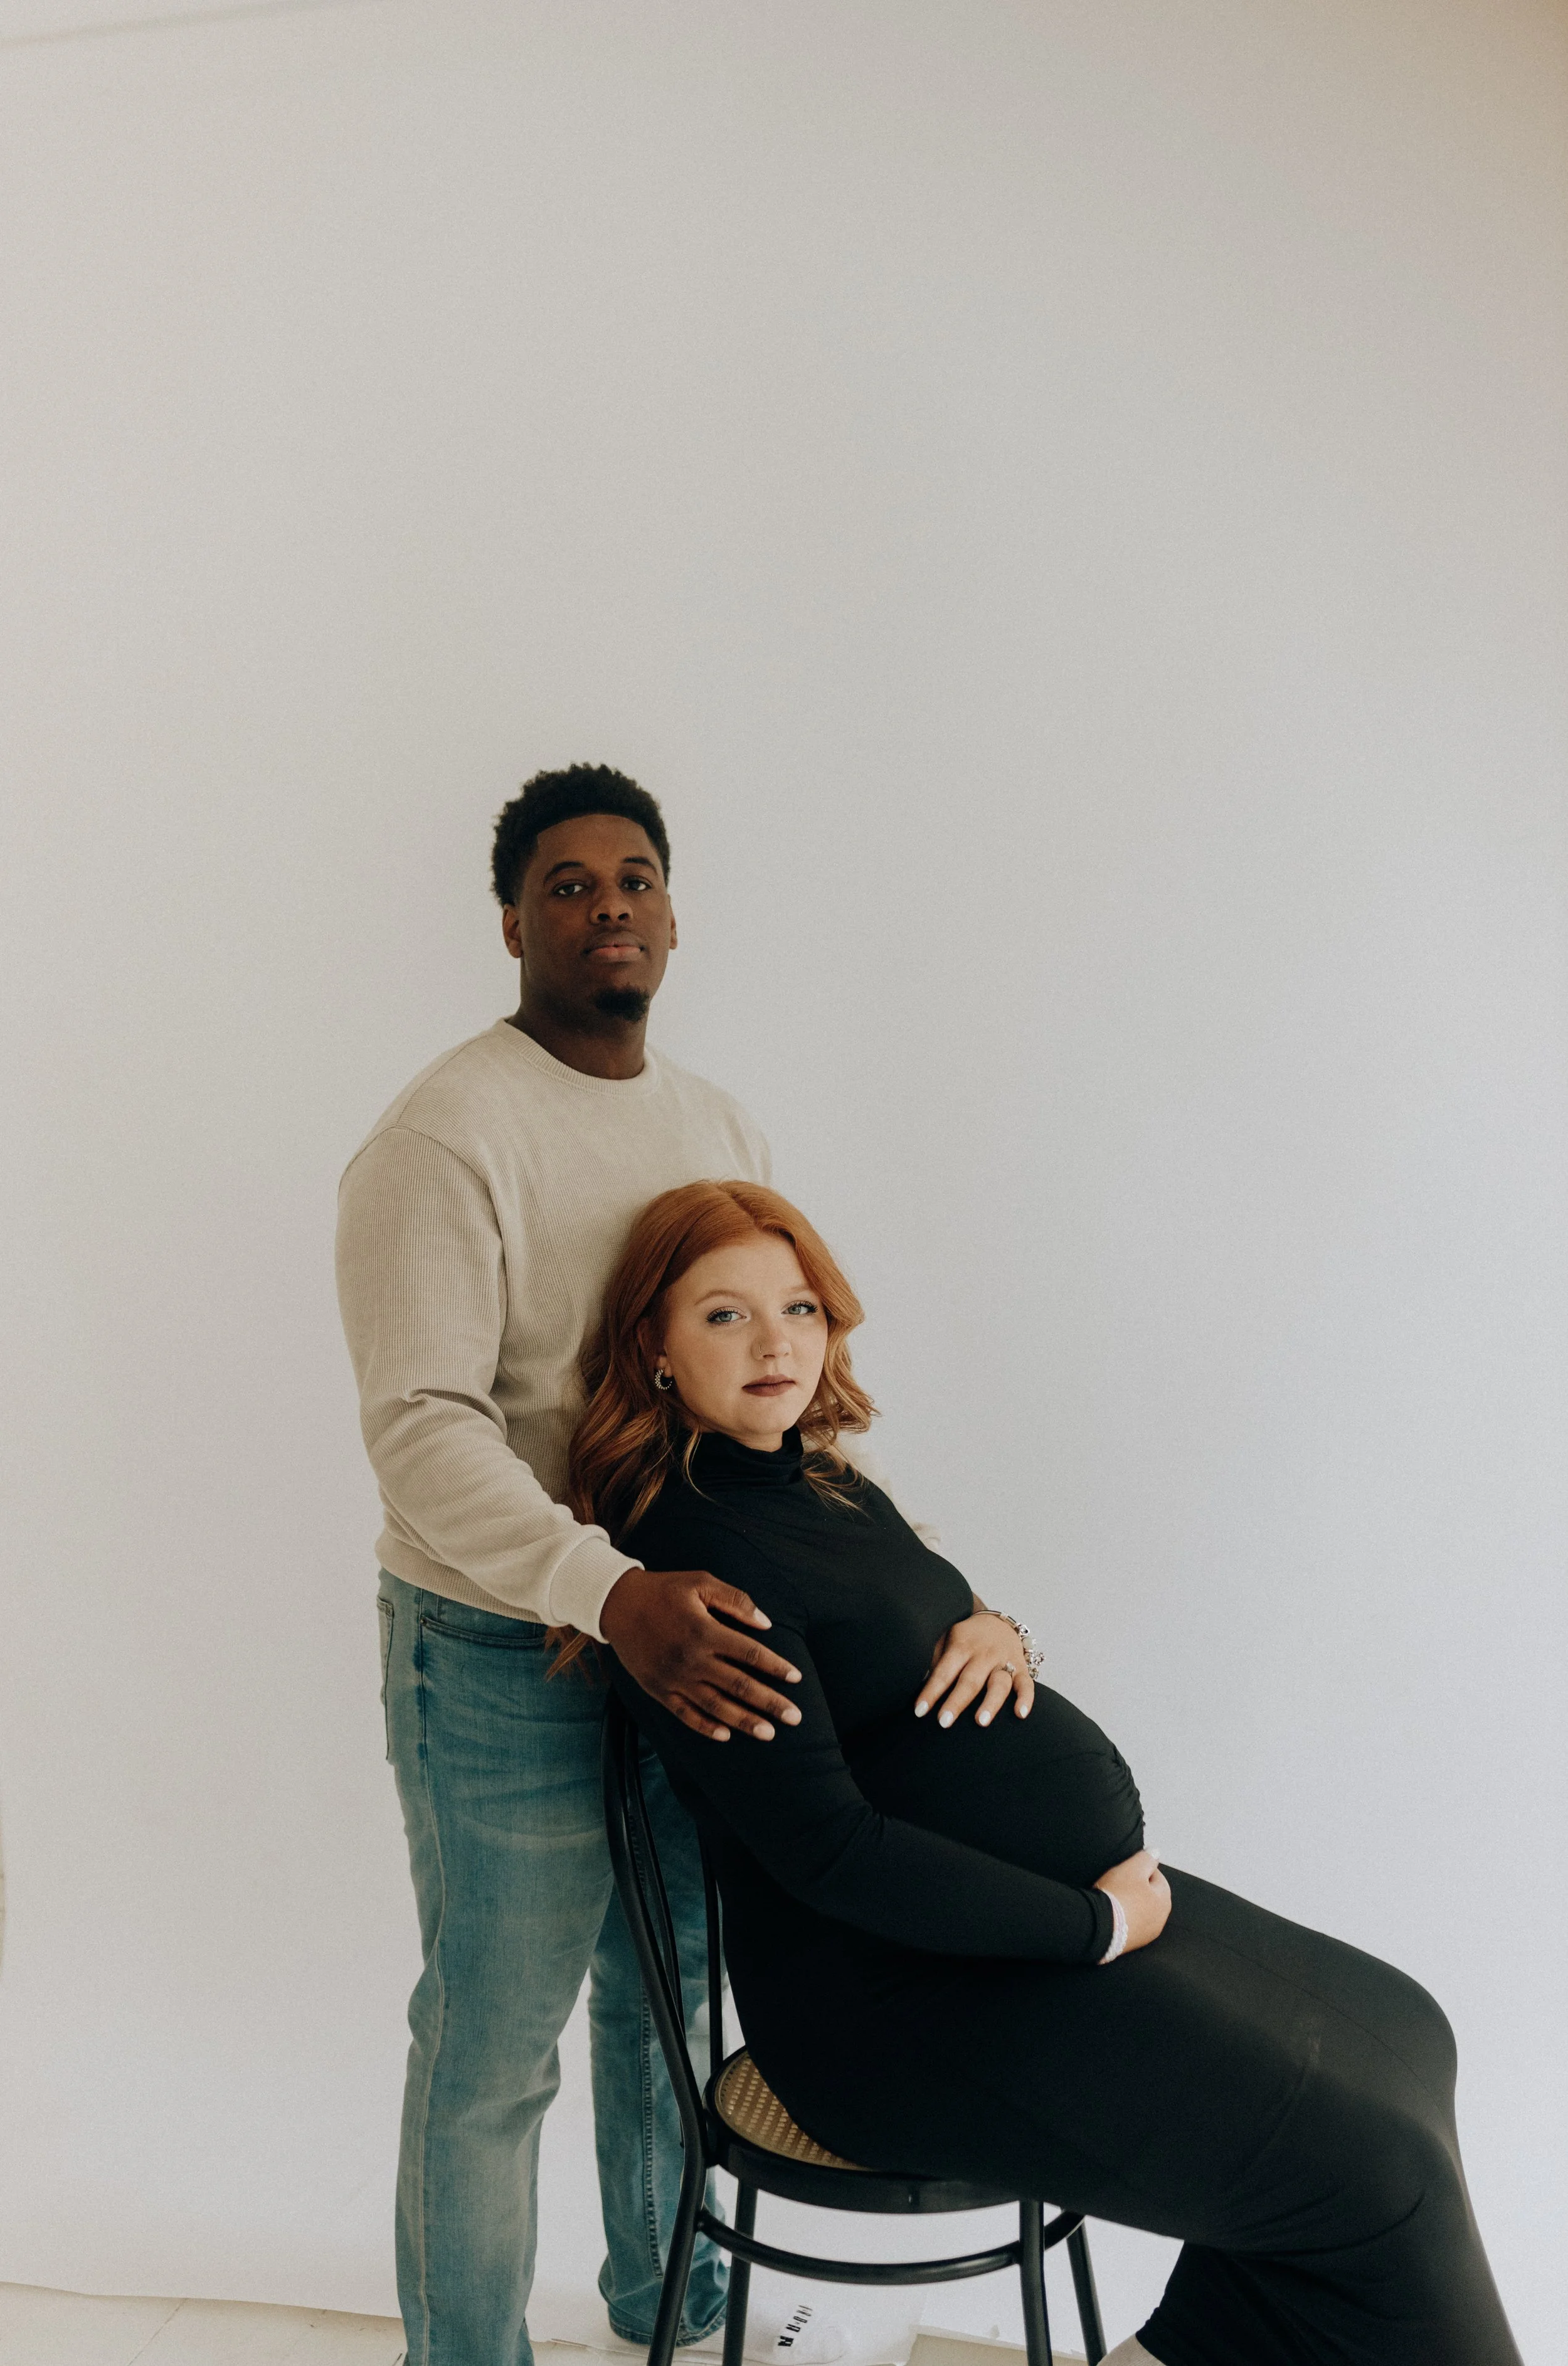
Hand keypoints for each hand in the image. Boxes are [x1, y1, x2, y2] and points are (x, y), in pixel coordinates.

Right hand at [600, 1567, 801, 1742]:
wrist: (616, 1604)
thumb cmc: (664, 1590)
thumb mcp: (701, 1582)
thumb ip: (736, 1600)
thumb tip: (766, 1623)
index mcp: (705, 1631)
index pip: (750, 1654)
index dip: (775, 1667)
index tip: (797, 1677)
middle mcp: (692, 1659)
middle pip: (739, 1686)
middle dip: (770, 1703)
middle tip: (795, 1718)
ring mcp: (674, 1678)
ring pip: (716, 1706)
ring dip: (744, 1721)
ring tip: (768, 1732)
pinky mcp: (658, 1690)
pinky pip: (686, 1714)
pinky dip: (706, 1727)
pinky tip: (725, 1735)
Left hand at [914, 1611, 1034, 1728]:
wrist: (997, 1622)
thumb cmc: (964, 1639)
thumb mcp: (946, 1640)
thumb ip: (933, 1659)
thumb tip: (909, 1682)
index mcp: (961, 1646)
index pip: (944, 1671)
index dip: (931, 1691)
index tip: (919, 1711)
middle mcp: (983, 1654)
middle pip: (970, 1680)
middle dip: (957, 1701)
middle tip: (943, 1722)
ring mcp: (1004, 1660)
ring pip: (999, 1683)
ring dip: (990, 1703)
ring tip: (980, 1722)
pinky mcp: (1021, 1667)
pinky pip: (1026, 1684)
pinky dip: (1026, 1698)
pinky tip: (1021, 1714)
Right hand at [1093, 1850, 1170, 1953]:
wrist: (1100, 1927)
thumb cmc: (1118, 1895)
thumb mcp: (1133, 1868)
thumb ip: (1147, 1858)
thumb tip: (1156, 1852)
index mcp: (1164, 1900)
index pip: (1156, 1876)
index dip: (1140, 1869)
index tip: (1125, 1870)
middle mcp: (1160, 1920)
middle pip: (1149, 1895)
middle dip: (1136, 1888)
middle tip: (1118, 1883)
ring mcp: (1147, 1934)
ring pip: (1140, 1911)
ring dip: (1130, 1904)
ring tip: (1114, 1899)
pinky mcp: (1133, 1943)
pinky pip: (1131, 1924)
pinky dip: (1124, 1918)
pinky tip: (1112, 1914)